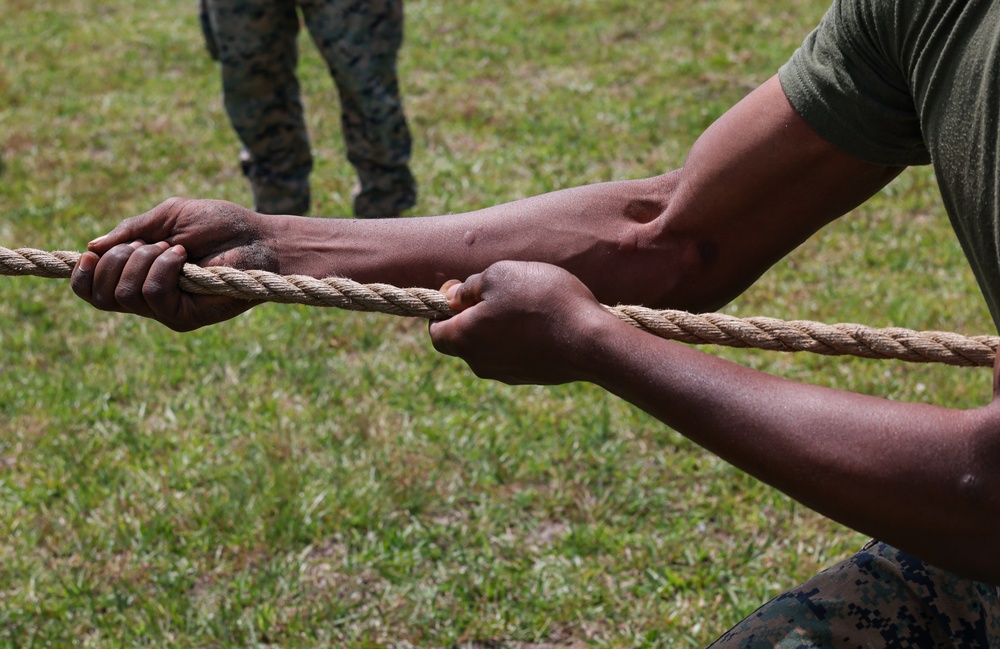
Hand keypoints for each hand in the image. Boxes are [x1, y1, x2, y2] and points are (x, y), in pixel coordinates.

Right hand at [71, 197, 277, 330]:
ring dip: (143, 260)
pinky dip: (162, 268)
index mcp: (139, 275)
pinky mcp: (186, 317)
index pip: (93, 290)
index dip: (82, 274)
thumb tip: (91, 247)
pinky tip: (184, 258)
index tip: (91, 253)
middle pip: (101, 294)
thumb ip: (131, 231)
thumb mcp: (169, 218)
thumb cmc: (221, 225)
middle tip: (153, 243)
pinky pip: (153, 295)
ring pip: (125, 294)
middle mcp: (149, 297)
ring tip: (175, 249)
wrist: (260, 238)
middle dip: (117, 259)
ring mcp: (166, 310)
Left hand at [428, 261, 618, 384]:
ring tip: (524, 303)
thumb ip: (470, 286)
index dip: (441, 310)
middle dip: (472, 316)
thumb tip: (453, 297)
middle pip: (463, 340)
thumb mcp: (500, 274)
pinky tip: (542, 320)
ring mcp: (507, 374)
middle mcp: (480, 363)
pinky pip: (514, 354)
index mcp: (464, 339)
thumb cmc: (541, 301)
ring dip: (498, 326)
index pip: (435, 332)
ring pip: (490, 347)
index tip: (461, 290)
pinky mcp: (531, 377)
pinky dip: (519, 338)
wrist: (591, 340)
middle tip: (496, 292)